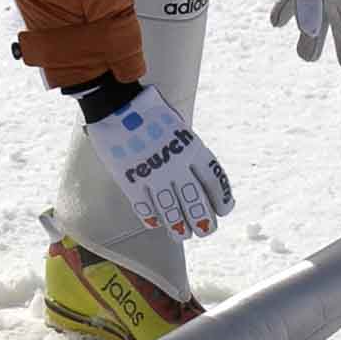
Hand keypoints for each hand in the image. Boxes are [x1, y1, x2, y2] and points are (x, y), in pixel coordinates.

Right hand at [83, 84, 232, 238]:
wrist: (116, 105)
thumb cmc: (148, 114)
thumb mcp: (178, 128)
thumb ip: (188, 152)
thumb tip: (196, 177)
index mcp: (192, 148)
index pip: (215, 180)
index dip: (222, 200)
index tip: (224, 210)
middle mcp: (176, 164)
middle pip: (196, 201)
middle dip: (204, 221)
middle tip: (206, 231)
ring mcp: (153, 173)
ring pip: (171, 210)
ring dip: (179, 226)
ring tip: (182, 234)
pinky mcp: (131, 180)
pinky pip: (144, 207)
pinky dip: (151, 217)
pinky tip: (155, 223)